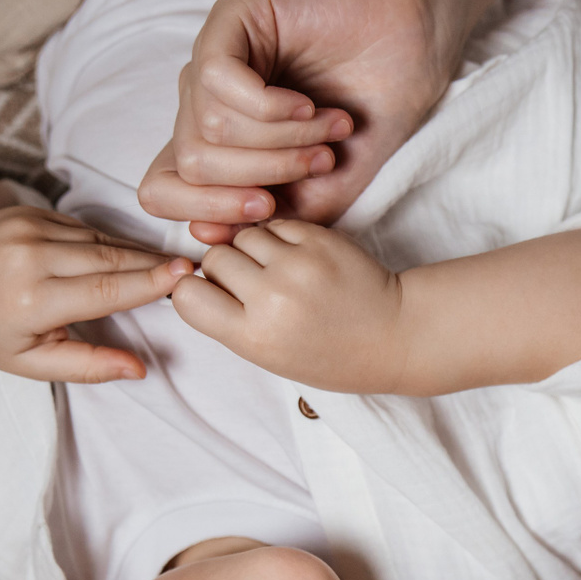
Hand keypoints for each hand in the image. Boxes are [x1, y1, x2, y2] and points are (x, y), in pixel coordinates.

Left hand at [0, 205, 189, 381]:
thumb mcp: (28, 362)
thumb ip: (85, 366)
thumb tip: (140, 370)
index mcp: (30, 300)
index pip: (104, 289)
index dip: (148, 283)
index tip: (185, 276)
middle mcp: (28, 257)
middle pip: (110, 258)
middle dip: (154, 264)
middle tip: (194, 267)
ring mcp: (26, 228)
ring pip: (99, 239)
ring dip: (136, 252)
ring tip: (169, 264)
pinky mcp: (27, 211)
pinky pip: (82, 228)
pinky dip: (110, 242)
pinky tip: (131, 253)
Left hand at [138, 0, 500, 244]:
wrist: (412, 49)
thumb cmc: (374, 111)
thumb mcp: (332, 185)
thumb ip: (280, 216)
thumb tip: (206, 235)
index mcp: (220, 150)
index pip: (163, 190)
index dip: (206, 211)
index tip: (268, 209)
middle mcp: (205, 106)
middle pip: (190, 166)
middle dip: (263, 176)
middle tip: (322, 164)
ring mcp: (212, 65)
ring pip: (211, 128)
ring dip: (284, 140)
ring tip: (332, 129)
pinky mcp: (228, 26)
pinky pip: (219, 82)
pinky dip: (273, 108)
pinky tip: (308, 103)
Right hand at [172, 219, 408, 391]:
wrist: (393, 336)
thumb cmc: (329, 353)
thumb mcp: (271, 354)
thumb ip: (230, 319)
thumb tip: (192, 274)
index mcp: (253, 337)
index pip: (187, 296)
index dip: (197, 292)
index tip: (217, 297)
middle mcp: (272, 300)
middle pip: (214, 259)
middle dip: (228, 269)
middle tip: (256, 286)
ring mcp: (297, 266)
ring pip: (243, 236)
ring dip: (254, 249)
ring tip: (281, 272)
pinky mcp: (319, 240)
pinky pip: (276, 225)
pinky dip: (282, 238)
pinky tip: (302, 260)